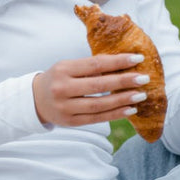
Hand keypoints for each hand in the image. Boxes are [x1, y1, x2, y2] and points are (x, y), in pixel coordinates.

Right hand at [32, 53, 149, 126]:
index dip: (117, 61)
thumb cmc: (57, 78)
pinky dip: (115, 114)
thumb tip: (120, 62)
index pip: (95, 64)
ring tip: (141, 95)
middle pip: (99, 85)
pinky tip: (130, 109)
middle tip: (144, 78)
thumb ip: (89, 66)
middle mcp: (63, 88)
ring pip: (100, 104)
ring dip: (123, 100)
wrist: (35, 99)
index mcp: (63, 69)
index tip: (137, 58)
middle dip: (124, 81)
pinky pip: (97, 118)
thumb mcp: (67, 67)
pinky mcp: (70, 122)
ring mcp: (66, 107)